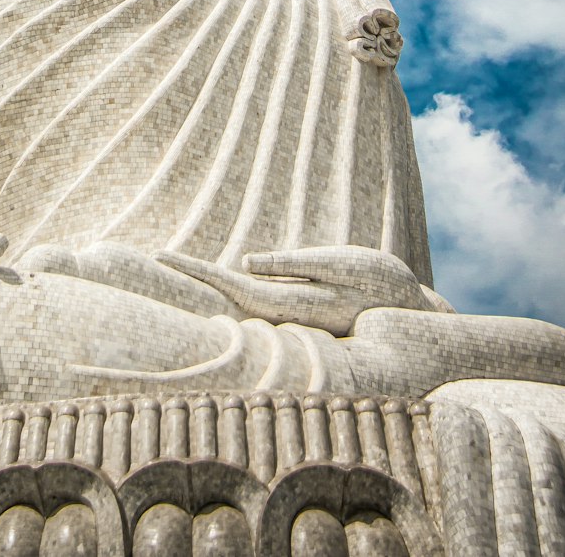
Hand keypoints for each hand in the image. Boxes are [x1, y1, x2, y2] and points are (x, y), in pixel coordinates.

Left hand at [155, 245, 431, 335]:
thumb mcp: (338, 262)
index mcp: (285, 300)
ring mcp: (288, 307)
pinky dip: (232, 285)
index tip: (164, 256)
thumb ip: (292, 265)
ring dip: (210, 283)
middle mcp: (281, 309)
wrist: (406, 308)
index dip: (196, 271)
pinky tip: (220, 280)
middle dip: (193, 275)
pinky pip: (255, 294)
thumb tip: (246, 264)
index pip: (228, 285)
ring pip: (238, 296)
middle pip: (226, 292)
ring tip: (177, 267)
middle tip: (158, 256)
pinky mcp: (298, 302)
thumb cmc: (376, 280)